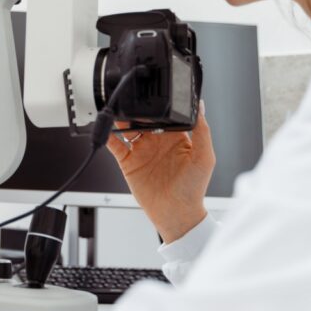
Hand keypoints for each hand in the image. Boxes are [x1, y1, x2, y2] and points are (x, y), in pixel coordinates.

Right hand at [105, 102, 214, 242]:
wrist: (176, 213)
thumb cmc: (194, 188)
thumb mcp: (204, 157)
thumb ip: (202, 131)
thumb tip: (201, 106)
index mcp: (176, 137)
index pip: (165, 115)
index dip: (159, 106)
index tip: (154, 97)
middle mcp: (157, 141)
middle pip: (143, 119)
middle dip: (138, 110)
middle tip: (134, 104)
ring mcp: (142, 151)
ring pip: (127, 128)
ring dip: (121, 120)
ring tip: (118, 113)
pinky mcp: (128, 161)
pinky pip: (115, 145)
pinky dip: (108, 137)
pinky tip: (106, 130)